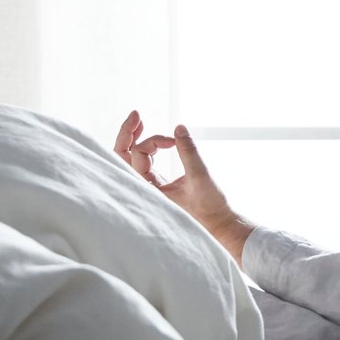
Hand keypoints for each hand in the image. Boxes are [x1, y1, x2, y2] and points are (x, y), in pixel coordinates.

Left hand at [113, 111, 252, 263]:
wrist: (218, 225)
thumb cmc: (208, 207)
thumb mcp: (199, 176)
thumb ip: (188, 151)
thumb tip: (179, 127)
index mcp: (146, 190)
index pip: (138, 154)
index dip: (154, 140)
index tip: (174, 141)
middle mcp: (143, 189)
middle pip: (122, 157)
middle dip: (127, 133)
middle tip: (136, 114)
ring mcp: (149, 188)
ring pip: (129, 160)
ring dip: (133, 140)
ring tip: (139, 121)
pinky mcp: (158, 186)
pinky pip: (142, 165)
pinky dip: (145, 150)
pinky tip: (152, 141)